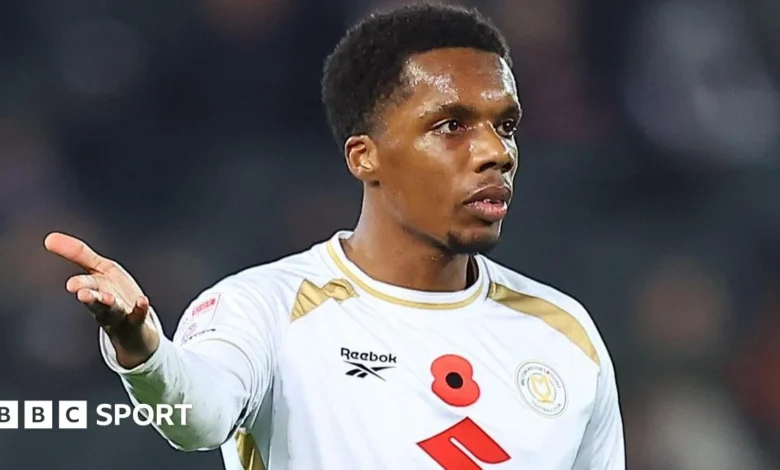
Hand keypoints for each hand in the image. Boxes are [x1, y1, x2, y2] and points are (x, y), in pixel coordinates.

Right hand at [44, 232, 159, 367]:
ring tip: (109, 299)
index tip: (71, 285)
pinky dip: (140, 309)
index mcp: (95, 290)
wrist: (134, 328)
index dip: (80, 285)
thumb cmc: (114, 294)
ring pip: (114, 310)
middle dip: (89, 297)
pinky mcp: (138, 320)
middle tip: (82, 294)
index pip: (86, 286)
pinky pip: (139, 315)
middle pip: (96, 301)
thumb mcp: (99, 270)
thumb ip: (78, 254)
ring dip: (110, 305)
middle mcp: (105, 304)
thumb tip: (49, 238)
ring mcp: (122, 314)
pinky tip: (142, 301)